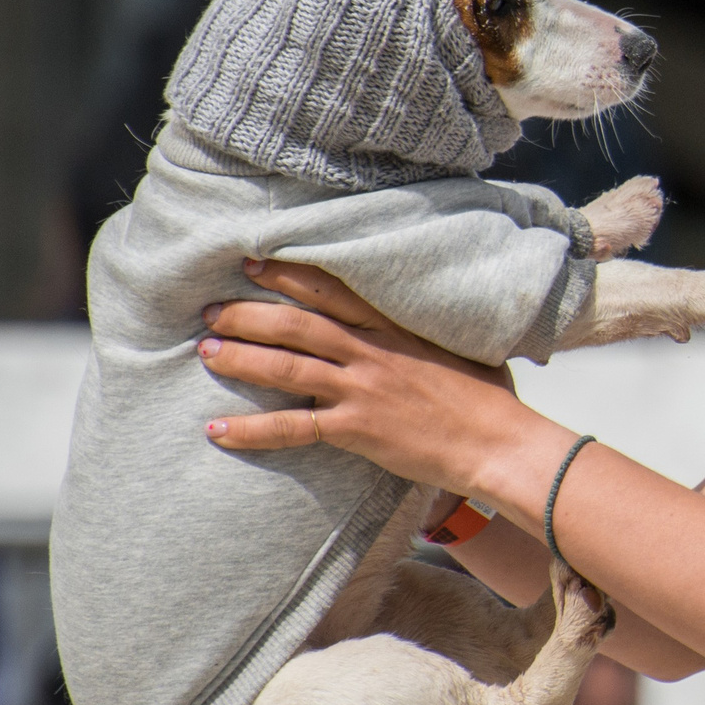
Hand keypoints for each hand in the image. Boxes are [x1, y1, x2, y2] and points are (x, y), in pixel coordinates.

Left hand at [197, 259, 532, 490]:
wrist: (499, 442)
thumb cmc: (489, 397)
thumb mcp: (460, 346)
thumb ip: (425, 332)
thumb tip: (414, 322)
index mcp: (396, 326)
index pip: (332, 288)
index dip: (288, 273)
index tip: (253, 262)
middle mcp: (373, 351)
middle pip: (296, 322)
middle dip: (248, 312)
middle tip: (210, 309)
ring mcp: (362, 389)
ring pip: (286, 365)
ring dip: (240, 357)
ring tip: (205, 351)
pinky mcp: (358, 429)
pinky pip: (293, 427)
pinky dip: (251, 430)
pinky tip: (216, 430)